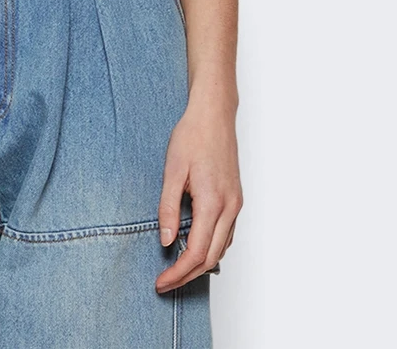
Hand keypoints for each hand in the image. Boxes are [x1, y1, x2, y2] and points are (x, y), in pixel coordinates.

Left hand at [155, 94, 241, 292]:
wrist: (214, 115)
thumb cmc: (193, 136)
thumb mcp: (172, 170)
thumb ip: (168, 208)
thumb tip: (167, 241)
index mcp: (213, 202)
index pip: (196, 252)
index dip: (177, 273)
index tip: (161, 282)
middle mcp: (229, 208)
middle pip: (211, 258)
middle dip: (187, 276)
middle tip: (165, 282)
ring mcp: (236, 204)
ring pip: (221, 249)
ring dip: (200, 264)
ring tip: (176, 269)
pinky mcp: (236, 199)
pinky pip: (227, 235)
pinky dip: (211, 248)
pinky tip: (195, 247)